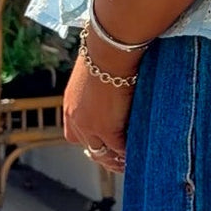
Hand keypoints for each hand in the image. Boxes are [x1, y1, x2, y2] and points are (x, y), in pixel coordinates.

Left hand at [63, 35, 141, 173]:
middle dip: (104, 154)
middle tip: (120, 159)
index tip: (106, 144)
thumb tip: (114, 77)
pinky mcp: (107, 129)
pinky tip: (139, 153)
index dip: (91, 140)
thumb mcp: (95, 71)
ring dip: (117, 159)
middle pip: (89, 147)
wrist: (110, 50)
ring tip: (131, 161)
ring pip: (103, 153)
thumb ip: (98, 83)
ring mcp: (90, 126)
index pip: (76, 133)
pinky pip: (120, 150)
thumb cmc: (106, 51)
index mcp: (70, 104)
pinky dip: (129, 154)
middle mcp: (75, 118)